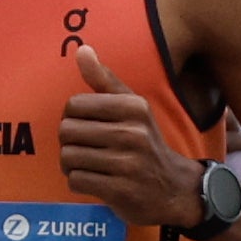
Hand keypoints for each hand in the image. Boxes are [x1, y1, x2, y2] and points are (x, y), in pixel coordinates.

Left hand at [61, 40, 201, 229]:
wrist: (173, 188)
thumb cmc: (145, 142)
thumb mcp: (132, 107)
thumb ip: (104, 79)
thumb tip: (82, 50)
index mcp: (134, 107)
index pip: (74, 105)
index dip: (72, 117)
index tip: (85, 125)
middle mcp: (133, 133)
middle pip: (67, 131)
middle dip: (69, 142)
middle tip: (83, 148)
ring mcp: (127, 164)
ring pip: (68, 157)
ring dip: (71, 164)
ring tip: (86, 164)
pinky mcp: (120, 191)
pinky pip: (76, 180)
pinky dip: (78, 181)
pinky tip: (93, 180)